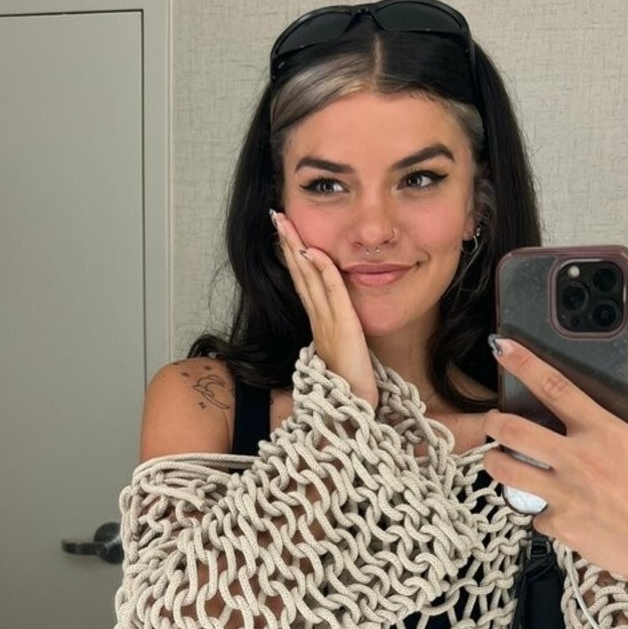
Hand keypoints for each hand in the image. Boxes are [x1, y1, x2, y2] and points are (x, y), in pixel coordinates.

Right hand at [272, 210, 378, 409]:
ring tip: (285, 224)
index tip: (284, 235)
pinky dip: (322, 270)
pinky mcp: (342, 327)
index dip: (293, 257)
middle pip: (299, 274)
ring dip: (296, 248)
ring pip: (308, 278)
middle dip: (287, 244)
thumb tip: (337, 327)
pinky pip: (331, 292)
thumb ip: (338, 337)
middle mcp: (318, 320)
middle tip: (276, 217)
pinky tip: (313, 251)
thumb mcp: (343, 354)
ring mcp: (327, 323)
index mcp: (318, 325)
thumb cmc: (350, 387)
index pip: (303, 283)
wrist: (351, 411)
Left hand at [481, 338, 627, 592]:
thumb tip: (610, 429)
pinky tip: (562, 516)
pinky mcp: (561, 525)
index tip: (503, 348)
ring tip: (499, 460)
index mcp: (606, 433)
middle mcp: (580, 460)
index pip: (556, 388)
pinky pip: (536, 514)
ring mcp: (567, 494)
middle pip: (514, 430)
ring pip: (507, 471)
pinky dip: (544, 514)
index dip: (524, 364)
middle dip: (494, 422)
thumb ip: (626, 433)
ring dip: (496, 462)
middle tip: (492, 422)